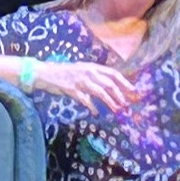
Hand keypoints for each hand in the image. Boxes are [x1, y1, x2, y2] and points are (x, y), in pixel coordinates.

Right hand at [21, 57, 146, 113]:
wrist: (46, 73)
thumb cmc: (65, 73)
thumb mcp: (81, 70)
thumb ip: (94, 77)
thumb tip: (109, 87)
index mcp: (92, 67)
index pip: (113, 73)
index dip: (124, 82)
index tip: (133, 91)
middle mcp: (89, 72)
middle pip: (109, 83)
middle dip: (120, 95)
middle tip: (126, 104)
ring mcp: (81, 81)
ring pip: (101, 92)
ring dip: (110, 102)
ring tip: (116, 110)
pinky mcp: (73, 90)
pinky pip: (86, 100)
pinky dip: (93, 107)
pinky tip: (96, 113)